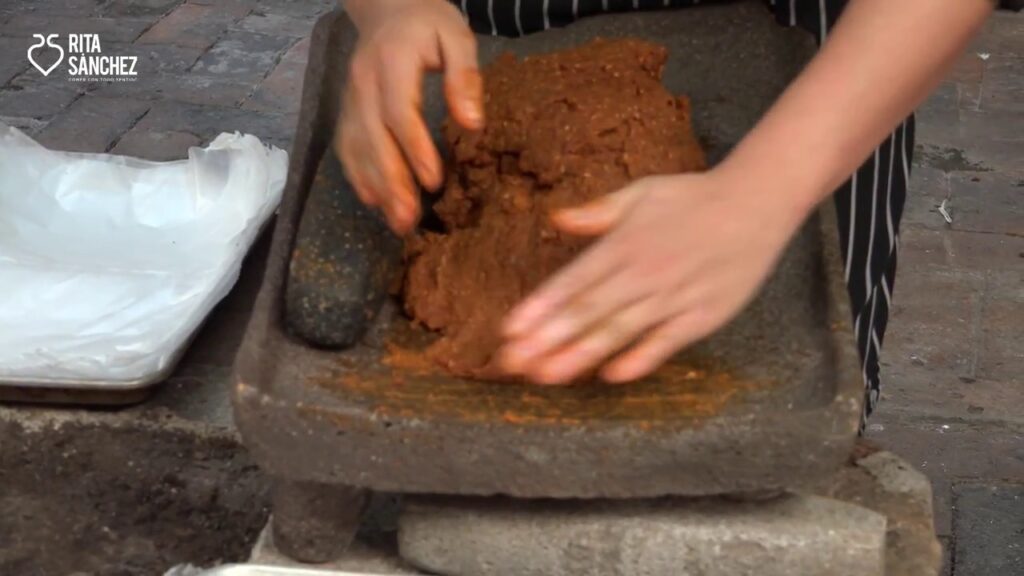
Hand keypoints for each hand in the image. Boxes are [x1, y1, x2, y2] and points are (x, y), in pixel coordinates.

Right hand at [336, 0, 483, 233]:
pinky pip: (346, 146)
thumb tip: (472, 123)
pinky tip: (374, 200)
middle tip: (408, 219)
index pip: (399, 111)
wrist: (387, 7)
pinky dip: (357, 175)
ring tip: (397, 222)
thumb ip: (465, 76)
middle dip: (391, 181)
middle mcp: (363, 81)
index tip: (433, 181)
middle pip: (373, 137)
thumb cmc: (428, 23)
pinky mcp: (346, 109)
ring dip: (376, 187)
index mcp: (392, 59)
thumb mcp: (456, 36)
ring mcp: (350, 97)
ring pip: (357, 147)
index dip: (414, 148)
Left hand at [498, 168, 809, 383]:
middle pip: (589, 310)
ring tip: (547, 375)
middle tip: (512, 362)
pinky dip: (642, 358)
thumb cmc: (695, 197)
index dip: (541, 306)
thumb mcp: (642, 193)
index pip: (574, 280)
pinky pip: (668, 341)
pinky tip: (613, 376)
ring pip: (621, 330)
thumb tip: (557, 218)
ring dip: (582, 354)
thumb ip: (598, 212)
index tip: (510, 329)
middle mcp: (645, 272)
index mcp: (625, 243)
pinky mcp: (704, 315)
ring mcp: (675, 296)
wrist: (758, 202)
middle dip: (548, 338)